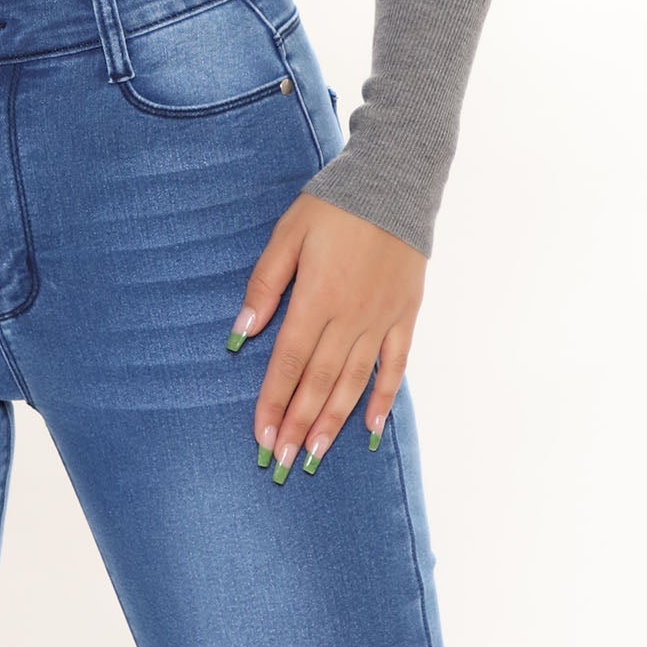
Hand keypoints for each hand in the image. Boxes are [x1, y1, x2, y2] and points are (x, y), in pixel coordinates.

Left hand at [228, 194, 425, 480]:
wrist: (394, 182)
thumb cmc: (334, 204)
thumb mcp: (288, 233)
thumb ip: (265, 283)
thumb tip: (242, 330)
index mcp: (316, 298)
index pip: (288, 363)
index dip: (273, 403)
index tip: (261, 437)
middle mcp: (349, 318)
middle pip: (318, 382)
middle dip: (298, 426)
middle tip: (282, 464)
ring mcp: (380, 320)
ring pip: (353, 382)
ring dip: (332, 421)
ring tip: (316, 455)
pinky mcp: (404, 315)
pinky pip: (395, 365)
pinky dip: (382, 397)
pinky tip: (370, 426)